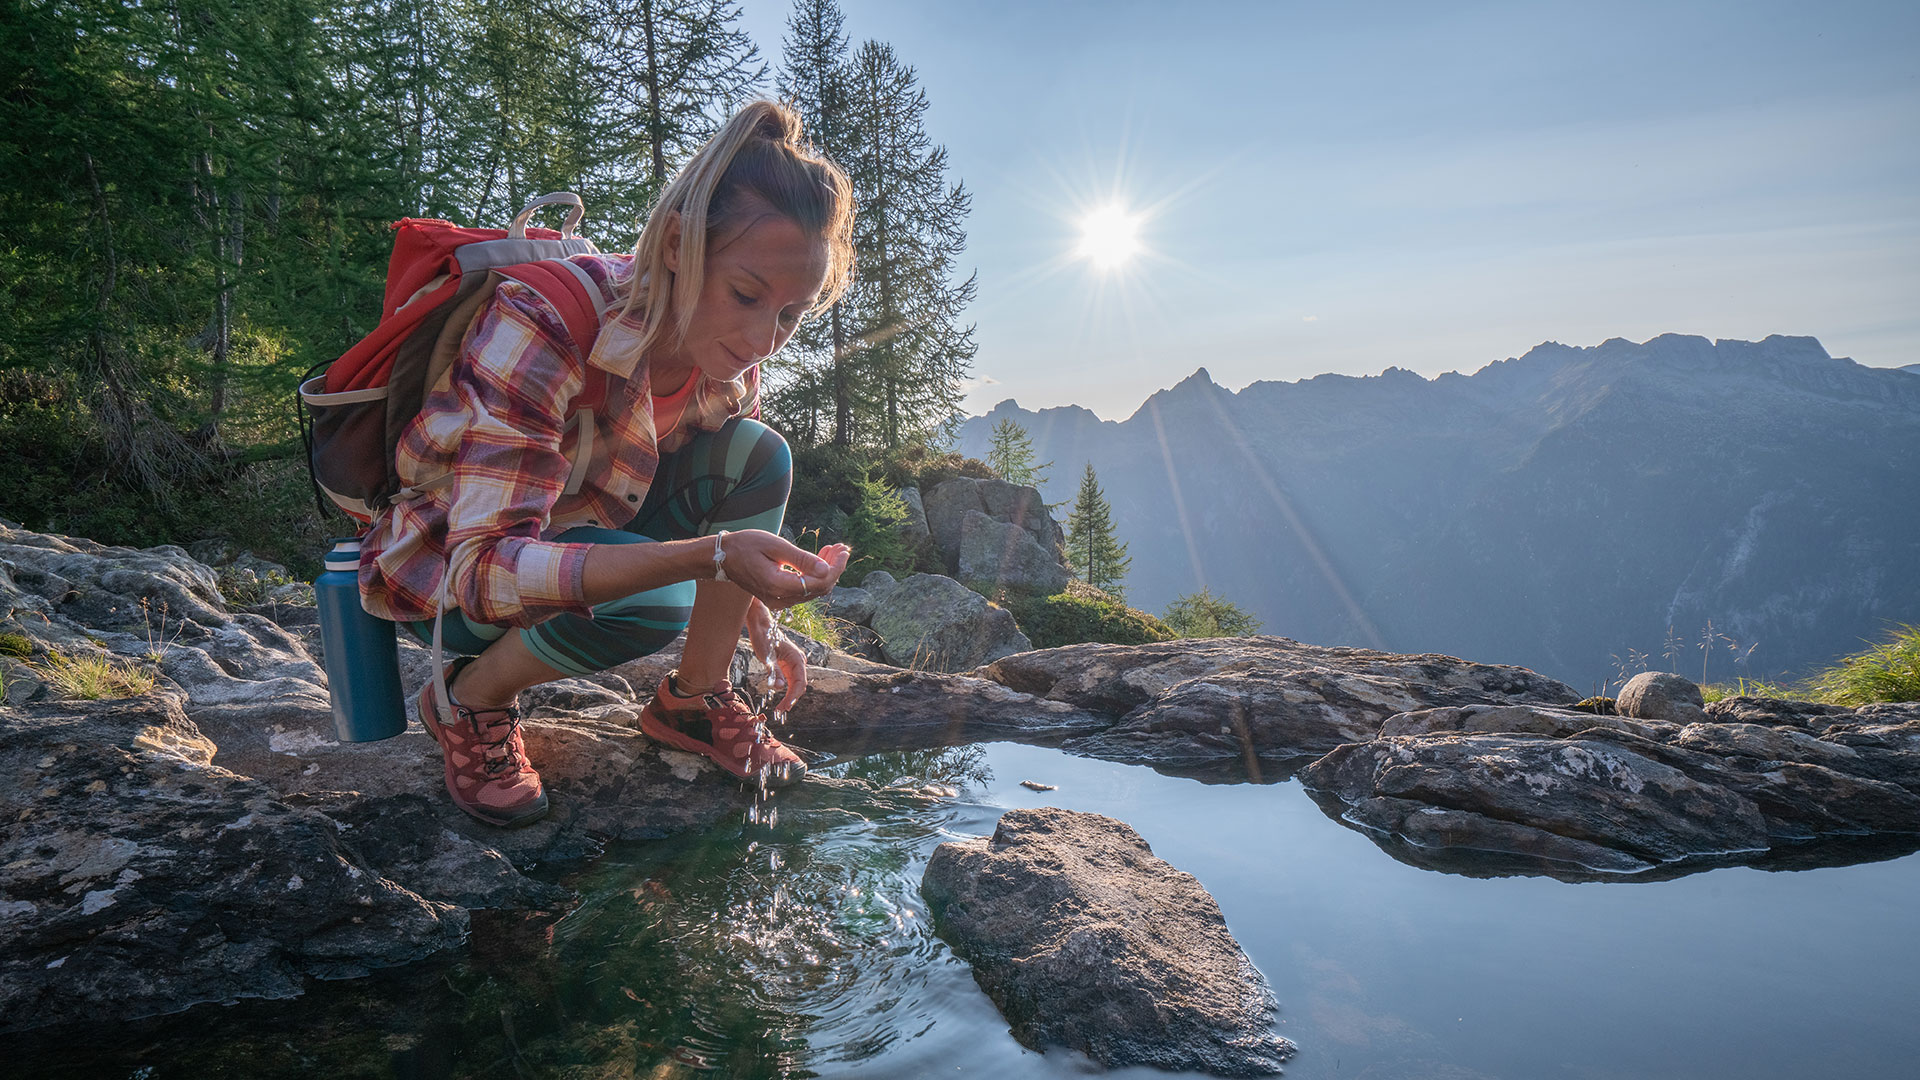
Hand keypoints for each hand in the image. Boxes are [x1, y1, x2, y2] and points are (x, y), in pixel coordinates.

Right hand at [717, 532, 848, 610]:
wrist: (722, 557)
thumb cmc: (745, 546)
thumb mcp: (775, 546)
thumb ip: (801, 559)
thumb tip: (826, 569)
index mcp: (779, 586)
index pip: (819, 582)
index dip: (836, 567)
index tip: (844, 550)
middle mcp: (780, 599)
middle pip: (819, 588)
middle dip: (834, 568)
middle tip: (840, 548)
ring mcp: (778, 601)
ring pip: (813, 590)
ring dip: (826, 571)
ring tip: (832, 551)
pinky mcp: (777, 598)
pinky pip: (804, 590)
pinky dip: (814, 576)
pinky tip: (818, 560)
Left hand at [746, 598, 810, 712]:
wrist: (761, 626)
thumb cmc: (764, 638)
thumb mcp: (766, 656)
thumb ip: (773, 671)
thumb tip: (779, 687)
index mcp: (797, 658)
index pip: (800, 682)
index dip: (793, 696)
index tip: (785, 706)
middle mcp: (798, 661)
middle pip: (799, 685)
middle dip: (791, 699)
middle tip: (780, 711)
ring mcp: (794, 663)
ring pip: (796, 684)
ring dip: (789, 697)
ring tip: (780, 708)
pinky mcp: (787, 665)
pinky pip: (790, 681)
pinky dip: (786, 691)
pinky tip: (781, 700)